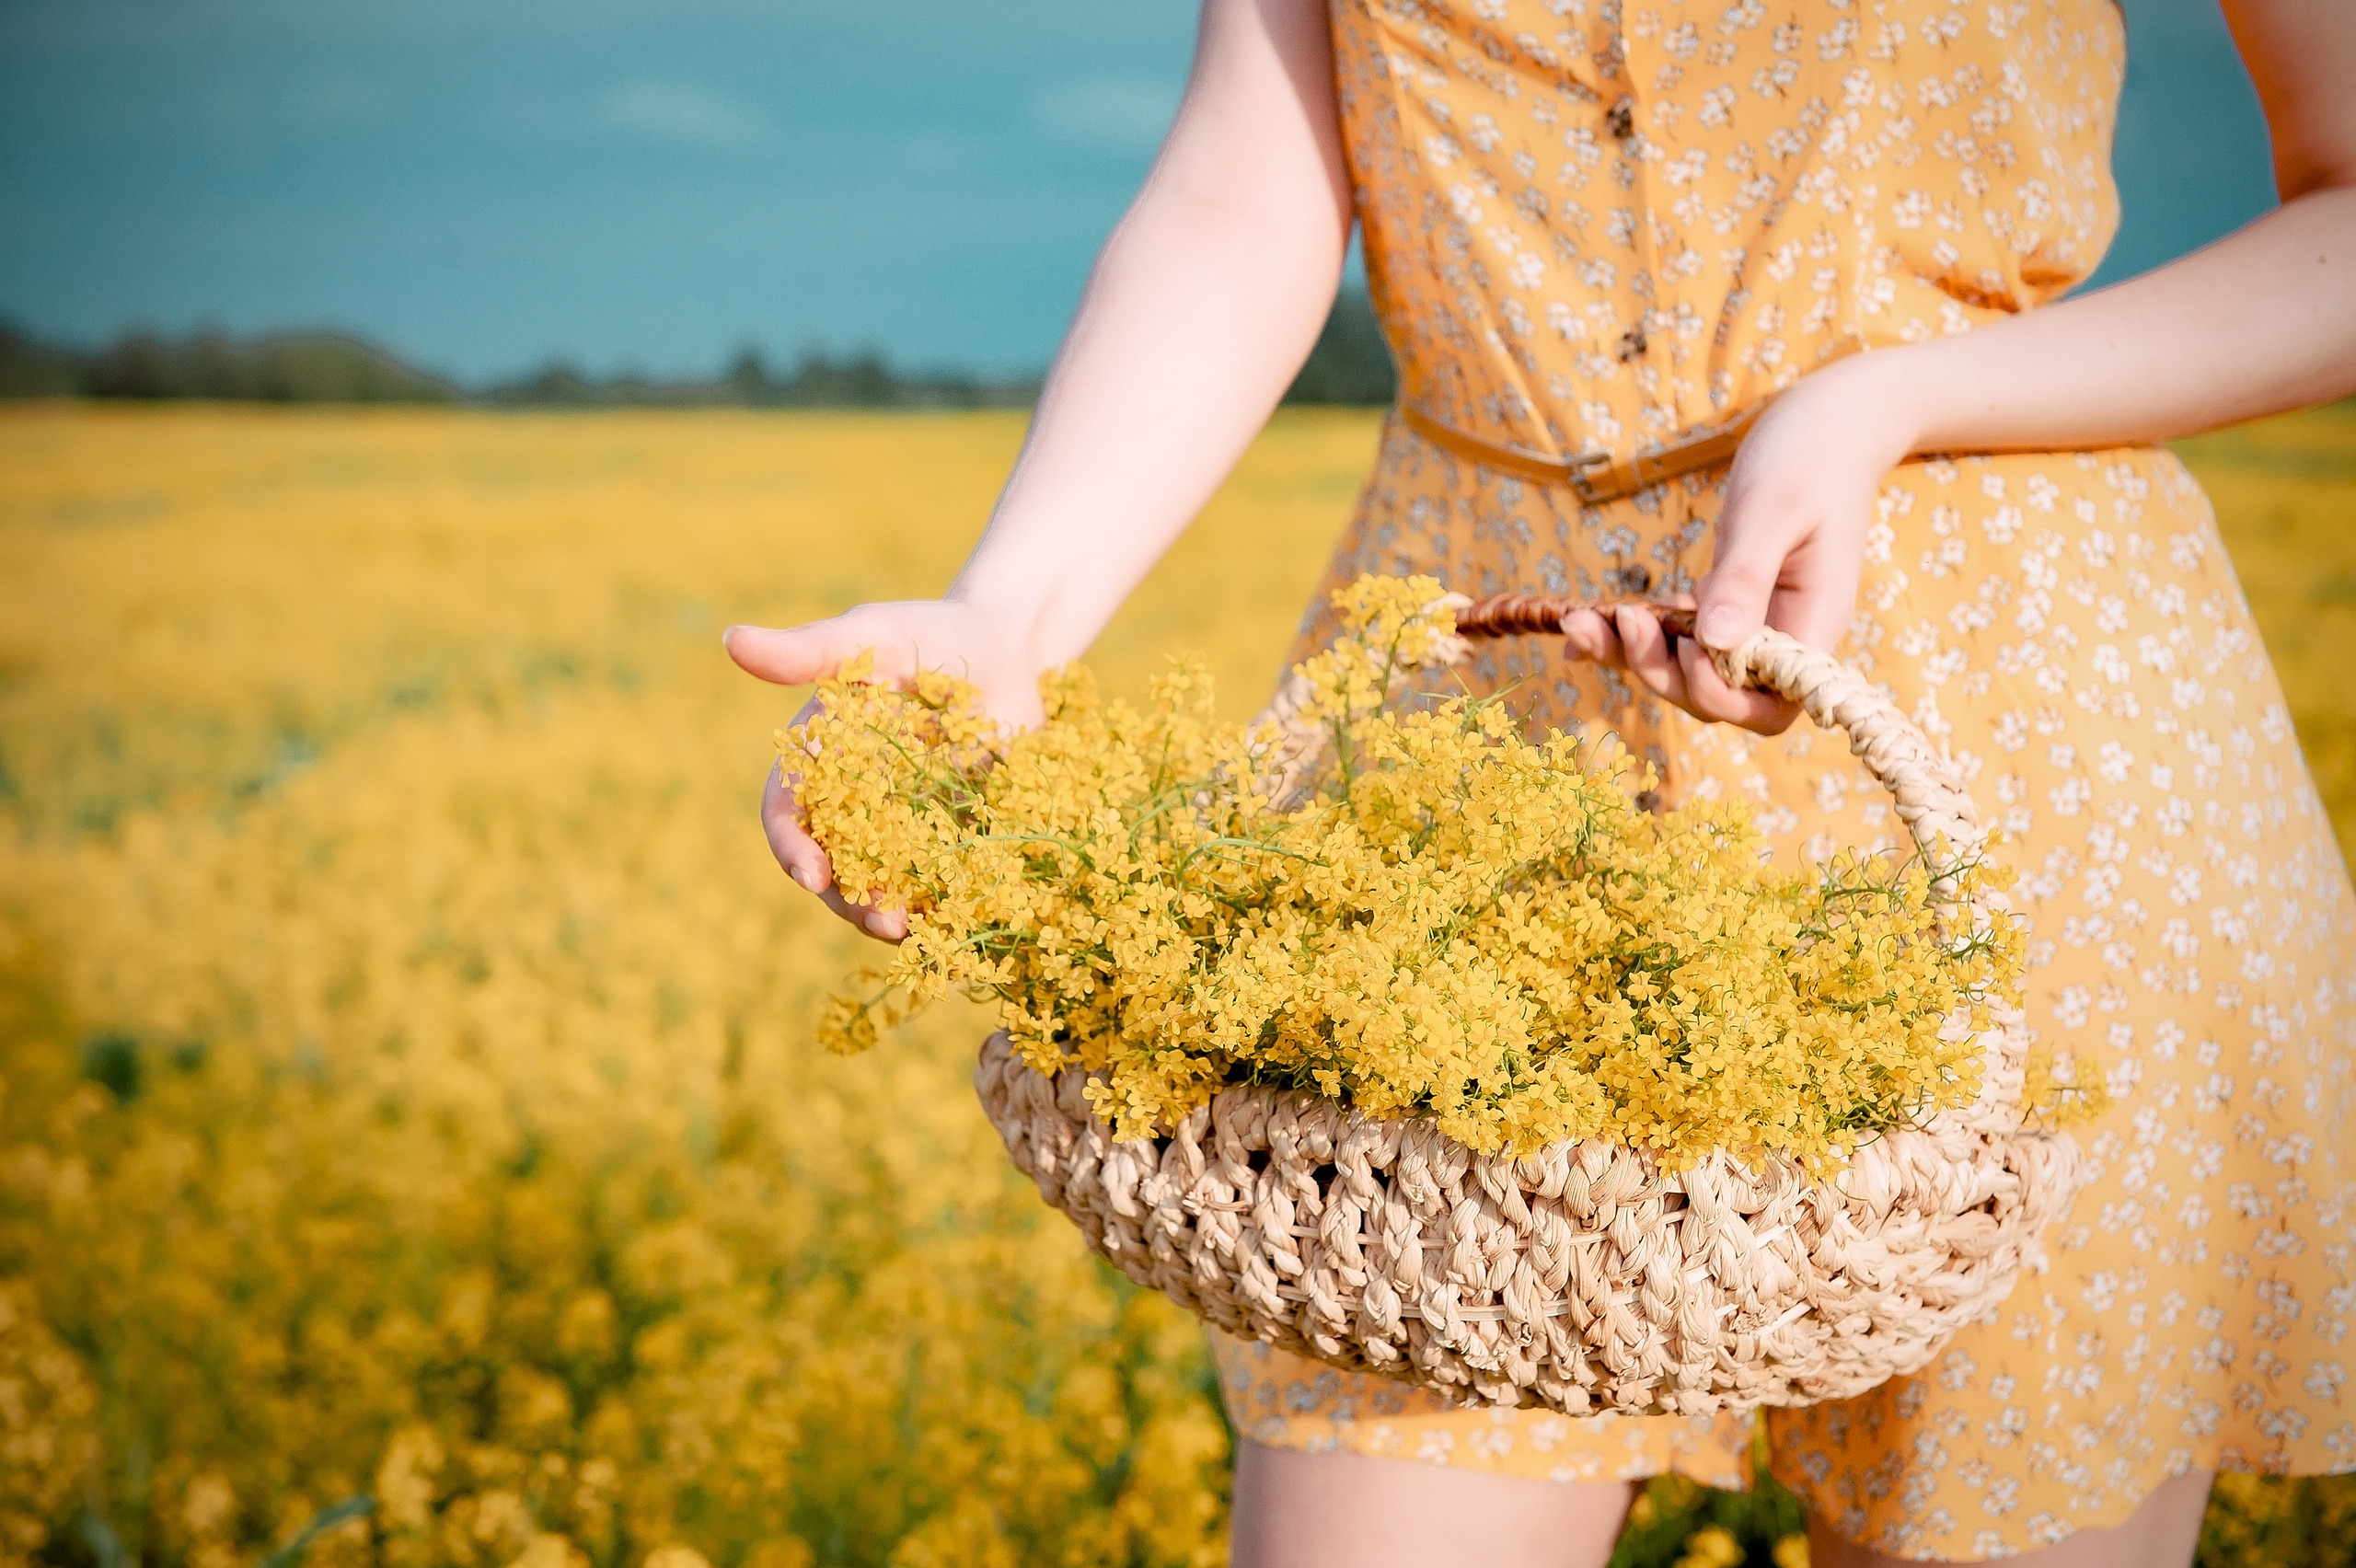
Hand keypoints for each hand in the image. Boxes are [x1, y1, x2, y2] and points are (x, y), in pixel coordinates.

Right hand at [724, 599, 1041, 939]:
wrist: (1012, 649)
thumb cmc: (933, 633)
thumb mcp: (876, 636)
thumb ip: (812, 649)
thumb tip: (732, 639)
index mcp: (819, 757)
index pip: (787, 812)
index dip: (792, 847)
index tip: (812, 875)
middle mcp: (853, 802)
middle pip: (832, 866)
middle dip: (849, 899)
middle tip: (883, 919)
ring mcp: (902, 827)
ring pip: (881, 886)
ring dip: (892, 914)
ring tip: (920, 933)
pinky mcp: (953, 841)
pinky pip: (939, 887)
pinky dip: (944, 912)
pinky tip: (963, 931)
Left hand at [1559, 353, 1919, 734]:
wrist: (1829, 421)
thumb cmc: (1810, 455)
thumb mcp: (1773, 509)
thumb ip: (1745, 576)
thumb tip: (1713, 642)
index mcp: (1812, 625)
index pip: (1766, 706)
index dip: (1716, 694)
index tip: (1681, 644)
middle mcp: (1784, 636)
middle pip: (1718, 697)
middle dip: (1659, 672)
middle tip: (1616, 620)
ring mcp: (1755, 621)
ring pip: (1690, 670)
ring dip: (1634, 656)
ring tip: (1582, 622)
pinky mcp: (1727, 600)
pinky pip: (1679, 635)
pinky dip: (1635, 633)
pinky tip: (1589, 620)